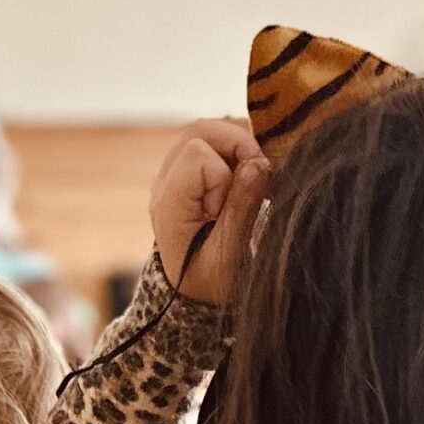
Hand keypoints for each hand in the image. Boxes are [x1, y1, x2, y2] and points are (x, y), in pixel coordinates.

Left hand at [149, 118, 269, 304]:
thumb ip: (242, 208)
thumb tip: (258, 163)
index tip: (230, 207)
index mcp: (169, 203)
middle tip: (257, 173)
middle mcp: (165, 182)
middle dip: (237, 143)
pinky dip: (234, 150)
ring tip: (250, 177)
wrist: (193, 294)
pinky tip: (245, 175)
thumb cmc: (211, 282)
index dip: (225, 174)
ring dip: (237, 145)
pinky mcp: (187, 173)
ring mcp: (174, 174)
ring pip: (206, 130)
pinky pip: (210, 142)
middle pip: (199, 130)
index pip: (198, 155)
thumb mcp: (230, 255)